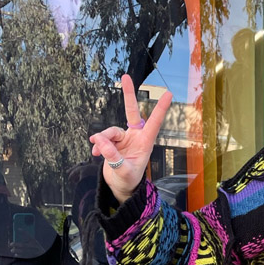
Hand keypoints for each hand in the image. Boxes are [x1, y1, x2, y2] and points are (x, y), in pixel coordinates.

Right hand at [89, 75, 172, 203]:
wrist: (120, 188)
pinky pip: (103, 138)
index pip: (154, 122)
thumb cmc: (128, 181)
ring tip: (97, 151)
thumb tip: (99, 140)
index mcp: (145, 143)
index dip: (161, 108)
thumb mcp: (122, 171)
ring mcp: (124, 138)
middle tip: (125, 77)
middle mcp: (135, 137)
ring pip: (110, 131)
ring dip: (103, 140)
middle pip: (131, 112)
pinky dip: (98, 145)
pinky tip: (95, 154)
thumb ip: (113, 157)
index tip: (168, 93)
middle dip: (128, 94)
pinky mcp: (113, 142)